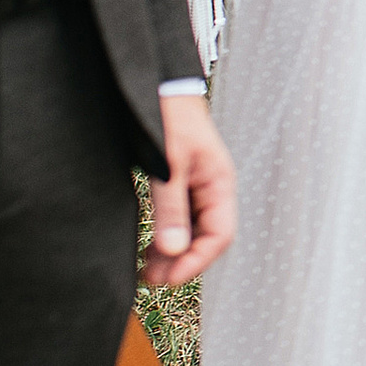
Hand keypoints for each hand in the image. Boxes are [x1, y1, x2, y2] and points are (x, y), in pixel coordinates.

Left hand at [147, 94, 235, 284]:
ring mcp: (197, 186)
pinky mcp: (181, 183)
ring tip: (146, 270)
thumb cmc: (170, 117)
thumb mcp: (168, 165)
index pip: (219, 235)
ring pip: (191, 230)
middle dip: (181, 261)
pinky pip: (179, 218)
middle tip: (151, 279)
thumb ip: (171, 208)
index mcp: (220, 183)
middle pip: (205, 237)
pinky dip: (165, 235)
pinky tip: (148, 246)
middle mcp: (213, 189)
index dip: (197, 261)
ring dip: (172, 252)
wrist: (160, 86)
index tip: (171, 278)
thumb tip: (174, 250)